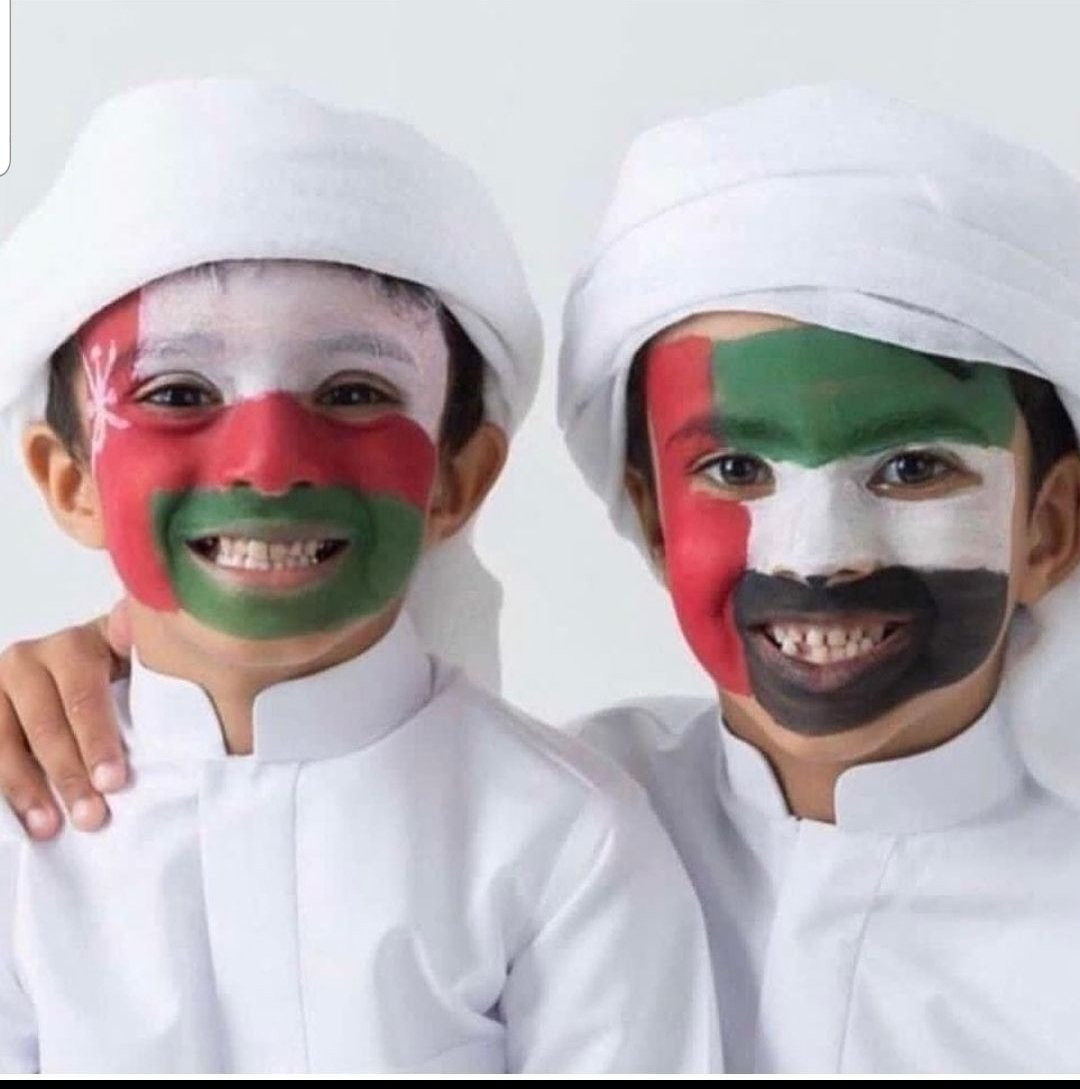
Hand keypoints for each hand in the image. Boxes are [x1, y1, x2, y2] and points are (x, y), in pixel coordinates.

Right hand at [0, 600, 132, 837]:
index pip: (84, 696)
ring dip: (28, 789)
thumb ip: (141, 653)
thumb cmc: (115, 674)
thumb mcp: (133, 659)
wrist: (73, 670)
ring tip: (50, 827)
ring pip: (6, 742)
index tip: (114, 782)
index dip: (98, 740)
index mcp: (75, 644)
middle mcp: (30, 658)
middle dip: (69, 775)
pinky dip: (3, 787)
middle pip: (46, 725)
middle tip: (91, 817)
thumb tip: (143, 626)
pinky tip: (19, 819)